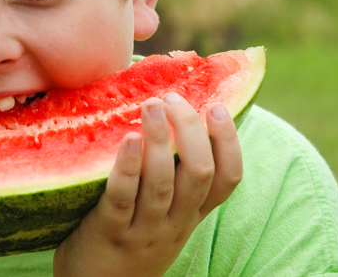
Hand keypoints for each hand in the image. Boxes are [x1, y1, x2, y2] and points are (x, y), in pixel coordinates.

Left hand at [54, 93, 242, 276]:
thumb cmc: (130, 239)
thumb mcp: (165, 216)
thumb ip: (175, 178)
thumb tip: (179, 117)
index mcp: (191, 214)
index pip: (227, 180)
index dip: (229, 143)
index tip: (218, 108)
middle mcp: (174, 222)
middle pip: (198, 173)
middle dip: (191, 130)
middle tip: (174, 98)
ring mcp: (143, 229)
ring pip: (162, 183)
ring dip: (160, 140)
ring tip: (152, 104)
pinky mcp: (108, 232)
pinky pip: (123, 197)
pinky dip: (127, 167)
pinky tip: (128, 138)